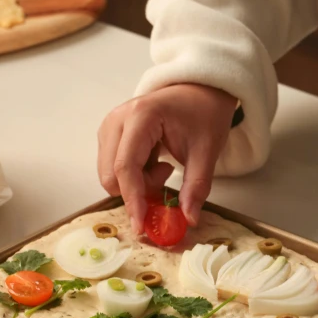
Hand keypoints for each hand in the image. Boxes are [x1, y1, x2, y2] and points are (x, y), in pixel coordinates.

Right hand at [98, 84, 236, 232]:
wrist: (199, 90)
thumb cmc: (203, 114)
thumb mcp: (207, 151)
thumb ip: (197, 187)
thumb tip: (188, 220)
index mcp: (141, 116)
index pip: (125, 166)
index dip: (132, 200)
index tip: (142, 226)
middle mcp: (117, 119)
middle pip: (110, 175)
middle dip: (137, 191)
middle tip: (167, 180)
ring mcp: (110, 126)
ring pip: (109, 175)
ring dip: (136, 184)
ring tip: (163, 167)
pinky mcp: (110, 134)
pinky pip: (113, 168)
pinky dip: (133, 177)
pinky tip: (154, 161)